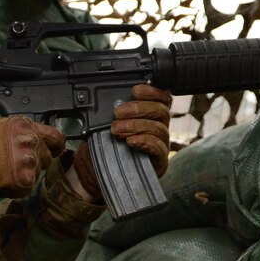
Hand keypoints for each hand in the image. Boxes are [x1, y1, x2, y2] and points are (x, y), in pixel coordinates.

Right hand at [0, 114, 65, 194]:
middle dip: (37, 163)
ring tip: (5, 173)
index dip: (55, 146)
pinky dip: (15, 189)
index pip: (55, 136)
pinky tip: (1, 182)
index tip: (52, 151)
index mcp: (26, 126)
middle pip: (48, 157)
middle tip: (19, 166)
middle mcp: (32, 141)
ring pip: (37, 174)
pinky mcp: (25, 180)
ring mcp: (30, 161)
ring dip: (25, 175)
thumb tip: (23, 141)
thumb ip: (18, 134)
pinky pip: (26, 189)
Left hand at [70, 84, 173, 200]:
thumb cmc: (104, 143)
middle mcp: (160, 126)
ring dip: (136, 126)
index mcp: (151, 114)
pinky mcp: (159, 161)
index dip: (152, 91)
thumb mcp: (105, 123)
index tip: (135, 90)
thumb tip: (110, 100)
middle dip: (138, 108)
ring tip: (116, 129)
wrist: (97, 170)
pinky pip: (158, 148)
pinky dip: (144, 141)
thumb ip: (112, 111)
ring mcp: (161, 143)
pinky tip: (131, 141)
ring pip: (158, 128)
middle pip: (161, 111)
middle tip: (118, 112)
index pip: (162, 98)